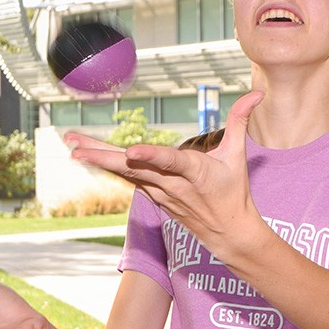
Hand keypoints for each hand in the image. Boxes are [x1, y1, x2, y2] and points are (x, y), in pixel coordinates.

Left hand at [67, 91, 266, 255]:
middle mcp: (171, 184)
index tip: (132, 151)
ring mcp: (158, 193)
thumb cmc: (233, 192)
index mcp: (194, 173)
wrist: (227, 233)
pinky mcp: (152, 196)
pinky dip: (106, 167)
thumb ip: (240, 121)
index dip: (151, 156)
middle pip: (133, 169)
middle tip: (75, 146)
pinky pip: (125, 179)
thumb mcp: (238, 156)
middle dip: (103, 157)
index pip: (170, 162)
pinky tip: (87, 155)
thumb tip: (256, 95)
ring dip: (97, 159)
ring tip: (71, 144)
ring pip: (124, 174)